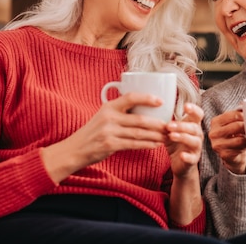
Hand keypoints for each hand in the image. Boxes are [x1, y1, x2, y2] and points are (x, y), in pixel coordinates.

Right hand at [42, 92, 167, 181]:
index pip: (130, 97)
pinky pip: (134, 144)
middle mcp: (109, 117)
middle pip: (139, 119)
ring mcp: (109, 132)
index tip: (161, 101)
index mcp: (108, 106)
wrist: (75, 149)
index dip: (147, 98)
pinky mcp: (110, 145)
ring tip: (167, 136)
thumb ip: (119, 112)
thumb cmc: (93, 132)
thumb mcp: (103, 116)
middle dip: (158, 123)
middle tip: (170, 125)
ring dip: (155, 135)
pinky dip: (147, 144)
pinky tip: (156, 144)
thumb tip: (144, 108)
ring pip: (139, 133)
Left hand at [165, 102, 203, 178]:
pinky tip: (181, 155)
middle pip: (194, 128)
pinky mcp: (193, 160)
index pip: (198, 115)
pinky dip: (187, 156)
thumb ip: (167, 122)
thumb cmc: (175, 143)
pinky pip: (192, 158)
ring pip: (194, 141)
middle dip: (181, 125)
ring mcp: (196, 148)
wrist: (180, 163)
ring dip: (183, 137)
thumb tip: (153, 110)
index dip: (194, 109)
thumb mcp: (171, 131)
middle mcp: (197, 135)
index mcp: (193, 125)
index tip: (185, 106)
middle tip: (168, 125)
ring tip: (171, 136)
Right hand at [208, 108, 245, 173]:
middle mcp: (213, 133)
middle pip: (237, 126)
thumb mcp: (233, 122)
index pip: (233, 114)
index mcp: (215, 121)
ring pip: (239, 139)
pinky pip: (240, 149)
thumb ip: (239, 111)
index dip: (245, 116)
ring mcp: (217, 145)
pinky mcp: (224, 155)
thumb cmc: (233, 135)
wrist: (231, 156)